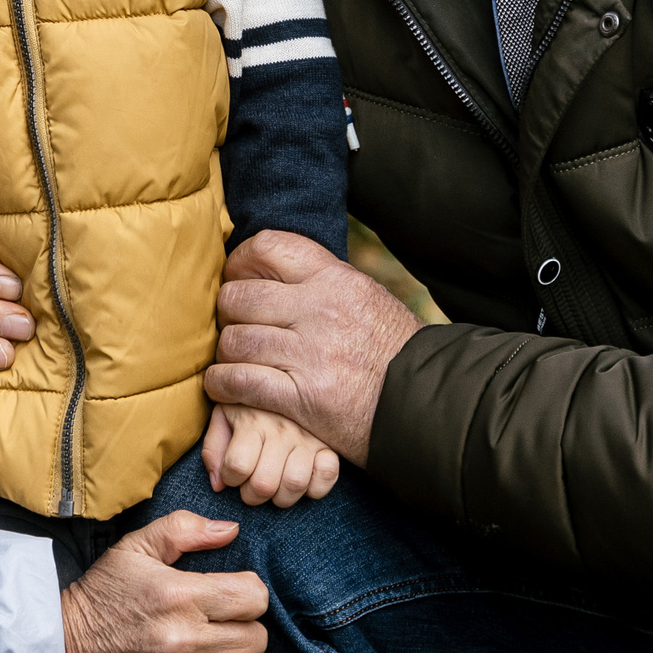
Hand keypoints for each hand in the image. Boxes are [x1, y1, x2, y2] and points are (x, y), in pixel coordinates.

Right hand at [60, 511, 268, 652]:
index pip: (254, 598)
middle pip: (256, 639)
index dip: (248, 592)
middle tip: (219, 622)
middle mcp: (186, 641)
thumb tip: (231, 530)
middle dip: (243, 626)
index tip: (232, 593)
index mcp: (180, 595)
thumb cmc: (100, 596)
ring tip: (200, 649)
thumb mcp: (134, 549)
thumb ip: (184, 530)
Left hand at [202, 231, 425, 464]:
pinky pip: (241, 381)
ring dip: (225, 352)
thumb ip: (325, 285)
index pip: (269, 247)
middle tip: (231, 326)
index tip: (235, 278)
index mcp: (337, 279)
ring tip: (230, 360)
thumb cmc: (397, 354)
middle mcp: (320, 309)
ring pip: (236, 340)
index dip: (240, 262)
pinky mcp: (303, 397)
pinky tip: (222, 386)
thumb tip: (280, 273)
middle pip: (240, 296)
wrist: (431, 405)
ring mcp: (310, 353)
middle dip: (226, 313)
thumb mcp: (368, 299)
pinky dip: (221, 384)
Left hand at [202, 404, 341, 508]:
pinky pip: (327, 476)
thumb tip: (219, 484)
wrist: (290, 380)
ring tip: (275, 487)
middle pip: (264, 484)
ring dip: (281, 497)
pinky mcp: (329, 446)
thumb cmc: (249, 407)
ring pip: (295, 484)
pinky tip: (302, 481)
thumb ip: (214, 449)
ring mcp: (307, 438)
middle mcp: (281, 429)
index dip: (230, 478)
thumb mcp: (223, 418)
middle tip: (251, 486)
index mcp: (252, 420)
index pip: (237, 467)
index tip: (233, 473)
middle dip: (252, 495)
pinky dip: (315, 487)